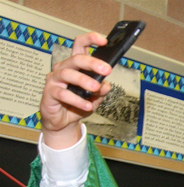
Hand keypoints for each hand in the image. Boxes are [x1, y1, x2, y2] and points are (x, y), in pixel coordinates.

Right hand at [40, 32, 111, 148]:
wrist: (63, 122)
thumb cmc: (77, 105)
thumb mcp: (95, 98)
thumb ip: (101, 91)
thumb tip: (106, 85)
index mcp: (76, 66)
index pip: (80, 46)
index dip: (90, 39)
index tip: (104, 41)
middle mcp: (64, 69)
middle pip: (76, 59)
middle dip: (92, 62)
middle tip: (106, 69)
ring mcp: (55, 79)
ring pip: (68, 74)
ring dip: (83, 80)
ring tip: (95, 87)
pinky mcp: (49, 92)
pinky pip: (63, 94)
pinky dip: (77, 100)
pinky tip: (87, 105)